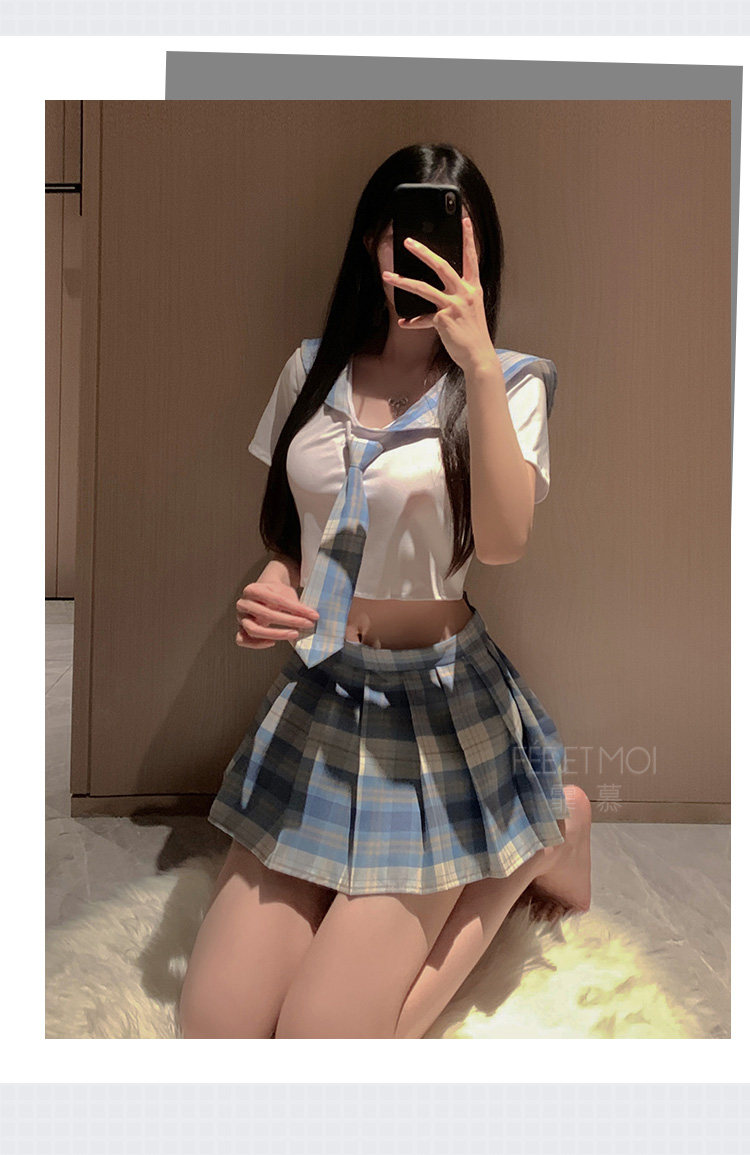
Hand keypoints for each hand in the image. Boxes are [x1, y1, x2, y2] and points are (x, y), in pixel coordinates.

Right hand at [235, 580, 319, 648]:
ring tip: (293, 634)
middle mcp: (243, 603)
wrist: (264, 591)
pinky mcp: (240, 629)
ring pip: (253, 629)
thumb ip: (295, 605)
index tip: (313, 615)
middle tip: (306, 624)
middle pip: (266, 615)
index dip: (296, 608)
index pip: (277, 600)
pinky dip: (256, 644)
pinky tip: (272, 642)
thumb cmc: (276, 592)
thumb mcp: (286, 593)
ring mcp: (240, 617)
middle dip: (289, 621)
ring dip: (275, 634)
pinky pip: (242, 640)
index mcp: (252, 589)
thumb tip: (310, 618)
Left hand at [381, 216, 495, 373]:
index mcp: (473, 288)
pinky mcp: (443, 320)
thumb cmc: (474, 333)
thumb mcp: (472, 309)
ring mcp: (453, 306)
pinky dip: (412, 321)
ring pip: (424, 288)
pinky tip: (403, 323)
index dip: (468, 238)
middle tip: (407, 242)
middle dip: (423, 252)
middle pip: (441, 266)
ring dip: (403, 281)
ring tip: (387, 277)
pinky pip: (423, 318)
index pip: (471, 258)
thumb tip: (441, 289)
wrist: (479, 355)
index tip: (464, 220)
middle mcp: (464, 293)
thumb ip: (460, 295)